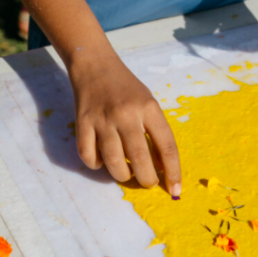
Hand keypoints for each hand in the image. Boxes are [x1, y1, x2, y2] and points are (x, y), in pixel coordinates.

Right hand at [68, 49, 181, 195]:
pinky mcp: (82, 123)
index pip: (166, 147)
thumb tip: (163, 168)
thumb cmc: (126, 88)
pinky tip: (102, 159)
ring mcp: (102, 119)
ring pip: (114, 163)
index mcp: (149, 108)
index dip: (173, 172)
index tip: (175, 190)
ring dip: (122, 175)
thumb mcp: (148, 103)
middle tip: (147, 181)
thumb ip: (156, 132)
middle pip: (140, 159)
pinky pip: (89, 157)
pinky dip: (97, 165)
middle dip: (147, 179)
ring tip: (126, 173)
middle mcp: (126, 114)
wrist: (95, 66)